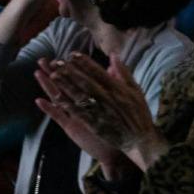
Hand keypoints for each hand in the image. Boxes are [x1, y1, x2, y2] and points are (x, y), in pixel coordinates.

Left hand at [40, 52, 167, 169]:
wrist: (140, 140)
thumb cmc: (139, 114)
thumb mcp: (136, 90)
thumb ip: (124, 73)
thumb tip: (113, 55)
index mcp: (117, 89)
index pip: (98, 72)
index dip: (84, 63)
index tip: (72, 54)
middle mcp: (107, 99)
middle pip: (85, 82)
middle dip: (70, 71)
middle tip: (56, 62)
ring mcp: (99, 112)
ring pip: (79, 96)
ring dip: (65, 86)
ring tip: (52, 75)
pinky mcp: (94, 125)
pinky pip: (77, 114)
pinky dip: (65, 106)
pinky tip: (54, 99)